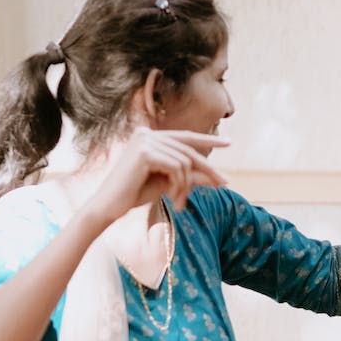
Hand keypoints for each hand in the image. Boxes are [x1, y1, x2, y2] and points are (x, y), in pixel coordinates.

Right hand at [88, 127, 228, 223]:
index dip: (208, 140)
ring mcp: (145, 140)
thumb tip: (220, 179)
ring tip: (180, 202)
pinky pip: (177, 167)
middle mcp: (146, 134)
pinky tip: (172, 198)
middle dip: (208, 170)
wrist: (110, 206)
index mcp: (150, 137)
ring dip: (187, 186)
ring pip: (185, 162)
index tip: (230, 143)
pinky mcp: (145, 152)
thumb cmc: (136, 194)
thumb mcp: (170, 183)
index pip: (185, 137)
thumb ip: (191, 177)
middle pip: (189, 151)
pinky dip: (180, 185)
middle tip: (224, 184)